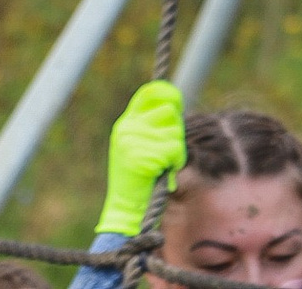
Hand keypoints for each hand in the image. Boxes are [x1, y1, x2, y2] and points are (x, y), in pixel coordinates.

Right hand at [95, 79, 187, 237]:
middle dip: (175, 129)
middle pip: (169, 111)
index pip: (148, 94)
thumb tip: (174, 105)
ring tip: (164, 164)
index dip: (167, 93)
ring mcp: (134, 142)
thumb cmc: (137, 178)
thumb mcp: (137, 145)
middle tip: (168, 149)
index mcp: (126, 124)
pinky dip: (176, 162)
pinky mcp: (144, 157)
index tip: (176, 101)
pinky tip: (164, 172)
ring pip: (175, 132)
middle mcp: (128, 129)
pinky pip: (176, 150)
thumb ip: (150, 125)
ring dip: (176, 150)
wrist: (125, 207)